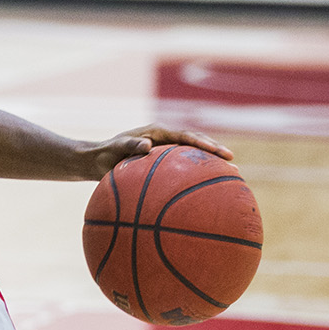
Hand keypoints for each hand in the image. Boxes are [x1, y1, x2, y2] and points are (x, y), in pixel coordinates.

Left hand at [82, 124, 232, 177]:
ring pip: (192, 158)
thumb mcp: (114, 148)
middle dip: (215, 153)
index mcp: (158, 133)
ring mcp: (166, 154)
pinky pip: (182, 172)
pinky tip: (205, 196)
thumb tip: (146, 146)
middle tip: (233, 163)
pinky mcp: (163, 166)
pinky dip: (194, 179)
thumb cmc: (104, 154)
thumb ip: (129, 146)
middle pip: (196, 145)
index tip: (217, 151)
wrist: (95, 161)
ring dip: (210, 166)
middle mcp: (165, 141)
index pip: (186, 136)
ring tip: (230, 179)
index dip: (203, 143)